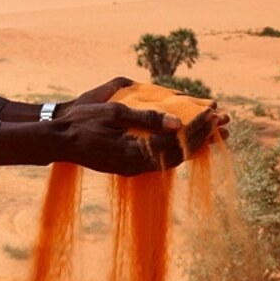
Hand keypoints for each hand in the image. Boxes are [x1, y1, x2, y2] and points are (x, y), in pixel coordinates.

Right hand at [55, 77, 228, 174]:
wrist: (57, 141)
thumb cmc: (83, 122)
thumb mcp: (113, 111)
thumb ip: (146, 117)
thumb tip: (178, 122)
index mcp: (135, 150)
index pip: (177, 141)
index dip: (198, 128)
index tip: (215, 114)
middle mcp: (136, 165)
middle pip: (179, 154)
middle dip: (201, 138)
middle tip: (221, 124)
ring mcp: (131, 169)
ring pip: (170, 161)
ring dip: (190, 146)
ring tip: (208, 133)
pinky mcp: (126, 168)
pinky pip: (158, 161)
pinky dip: (173, 150)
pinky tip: (180, 141)